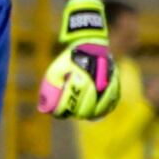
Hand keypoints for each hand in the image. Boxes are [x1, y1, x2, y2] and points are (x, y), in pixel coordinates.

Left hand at [37, 0, 121, 120]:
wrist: (90, 44)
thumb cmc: (70, 59)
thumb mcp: (55, 70)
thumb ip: (49, 90)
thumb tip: (44, 110)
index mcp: (78, 78)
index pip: (69, 103)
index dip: (61, 111)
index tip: (58, 113)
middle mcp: (94, 81)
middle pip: (85, 108)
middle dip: (76, 113)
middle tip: (71, 113)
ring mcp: (106, 82)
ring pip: (101, 106)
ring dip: (91, 113)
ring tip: (84, 115)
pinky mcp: (114, 81)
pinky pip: (113, 99)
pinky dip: (106, 109)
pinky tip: (98, 113)